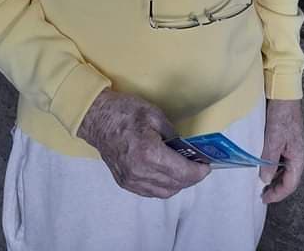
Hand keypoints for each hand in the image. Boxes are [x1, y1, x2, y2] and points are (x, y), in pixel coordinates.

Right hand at [77, 89, 210, 197]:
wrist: (96, 119)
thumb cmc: (125, 112)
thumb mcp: (154, 114)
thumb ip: (172, 134)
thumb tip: (185, 147)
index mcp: (149, 154)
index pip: (182, 172)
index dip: (198, 172)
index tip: (207, 167)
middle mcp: (140, 172)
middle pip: (175, 184)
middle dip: (191, 178)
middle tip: (199, 167)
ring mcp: (131, 180)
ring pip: (163, 192)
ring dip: (178, 184)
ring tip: (185, 171)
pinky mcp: (124, 183)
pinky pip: (150, 192)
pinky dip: (163, 186)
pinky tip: (167, 174)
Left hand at [259, 99, 303, 203]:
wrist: (284, 94)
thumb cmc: (281, 116)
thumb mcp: (272, 140)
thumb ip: (268, 162)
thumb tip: (265, 180)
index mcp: (299, 157)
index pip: (290, 184)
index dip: (277, 194)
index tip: (264, 198)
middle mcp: (299, 154)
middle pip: (290, 179)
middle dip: (277, 188)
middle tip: (262, 194)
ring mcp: (295, 148)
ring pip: (286, 170)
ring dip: (275, 178)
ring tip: (262, 183)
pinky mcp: (289, 141)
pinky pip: (283, 161)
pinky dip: (275, 167)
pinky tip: (265, 167)